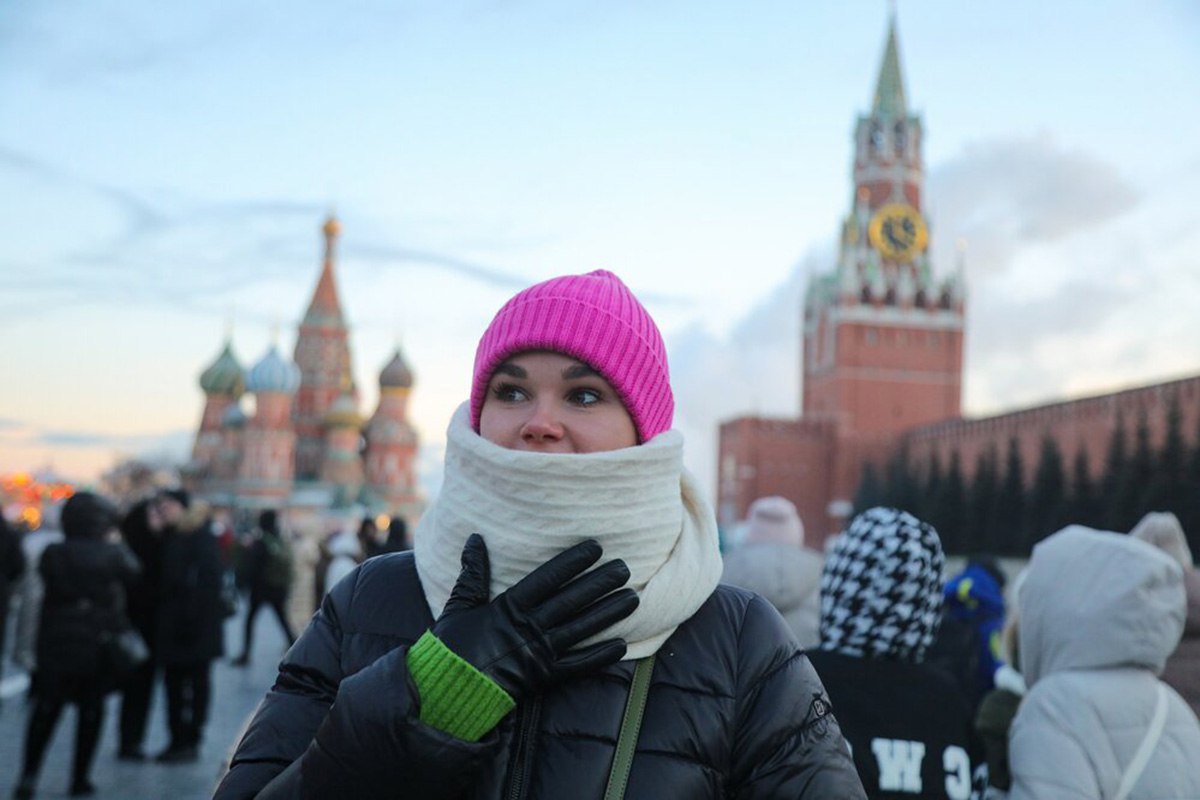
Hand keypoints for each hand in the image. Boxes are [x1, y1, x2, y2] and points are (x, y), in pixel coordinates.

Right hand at [432, 534, 637, 699]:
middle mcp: (528, 628)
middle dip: (600, 583)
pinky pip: (577, 666)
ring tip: (633, 599)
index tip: (595, 548)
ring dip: (608, 614)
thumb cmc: (450, 647)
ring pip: (581, 629)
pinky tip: (621, 645)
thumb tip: (475, 539)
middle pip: (572, 600)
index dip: (572, 562)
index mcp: (508, 607)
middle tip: (625, 567)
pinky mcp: (543, 678)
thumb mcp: (459, 606)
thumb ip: (472, 573)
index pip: (547, 578)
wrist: (444, 693)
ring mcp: (538, 653)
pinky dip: (599, 656)